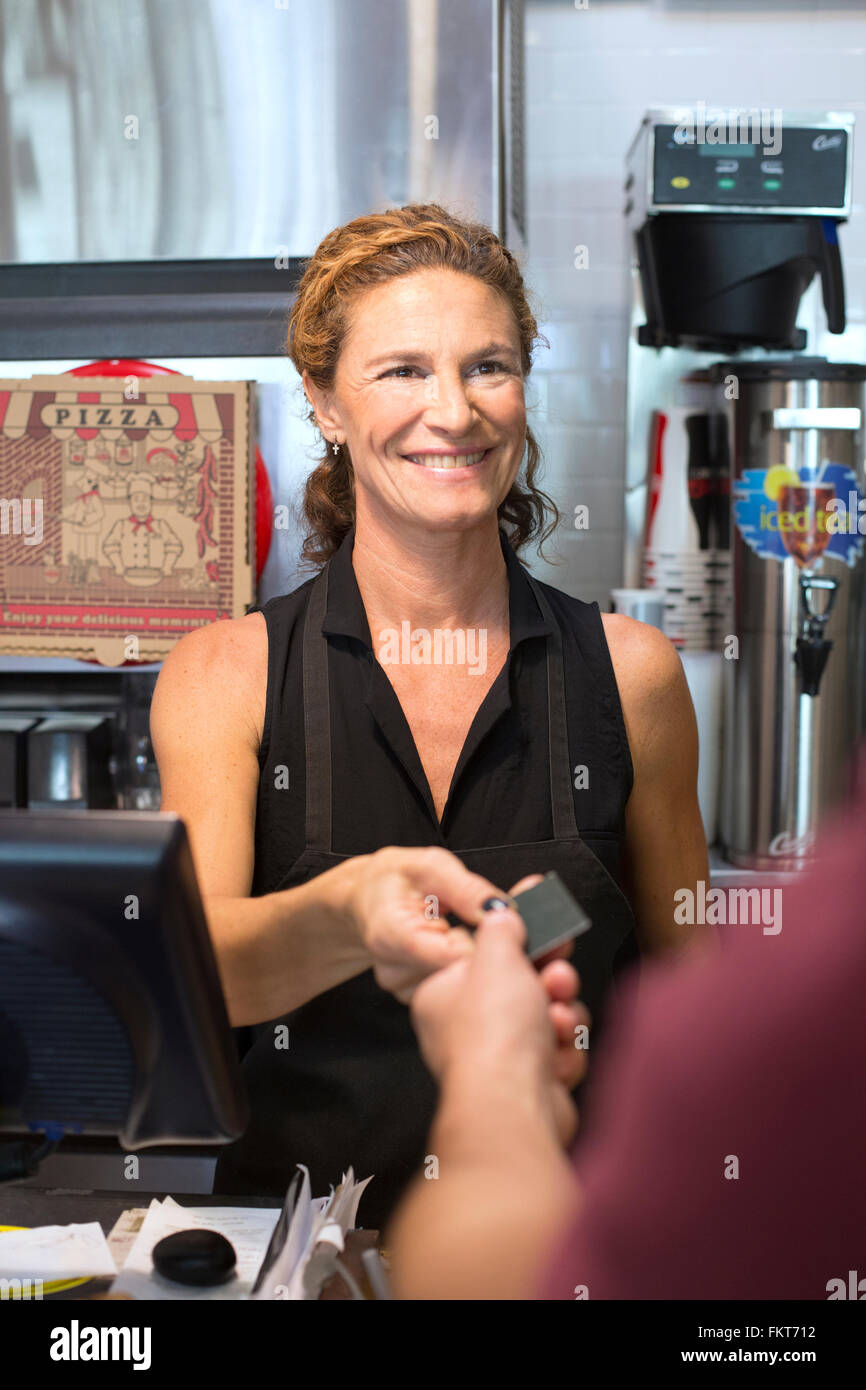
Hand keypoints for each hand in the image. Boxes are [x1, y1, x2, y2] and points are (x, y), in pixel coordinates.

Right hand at [344, 845, 517, 1004]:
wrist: (366, 895)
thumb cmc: (396, 877)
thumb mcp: (431, 866)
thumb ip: (467, 889)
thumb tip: (502, 911)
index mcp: (390, 935)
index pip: (449, 958)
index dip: (481, 945)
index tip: (497, 927)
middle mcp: (391, 970)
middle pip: (455, 976)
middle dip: (478, 950)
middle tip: (476, 921)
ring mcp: (400, 985)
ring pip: (455, 984)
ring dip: (468, 958)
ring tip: (456, 929)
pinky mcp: (410, 993)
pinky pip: (448, 988)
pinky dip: (457, 967)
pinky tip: (449, 945)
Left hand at [409, 905, 589, 1146]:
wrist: (511, 1105)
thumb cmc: (492, 1032)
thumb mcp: (495, 957)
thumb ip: (501, 929)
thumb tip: (503, 915)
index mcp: (443, 995)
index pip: (487, 957)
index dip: (521, 939)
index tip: (548, 924)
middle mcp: (467, 1030)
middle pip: (522, 987)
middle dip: (549, 980)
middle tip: (558, 973)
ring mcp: (498, 1059)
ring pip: (547, 1019)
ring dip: (560, 1015)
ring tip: (556, 1018)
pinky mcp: (529, 1085)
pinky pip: (558, 1053)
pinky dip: (563, 1052)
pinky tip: (555, 1056)